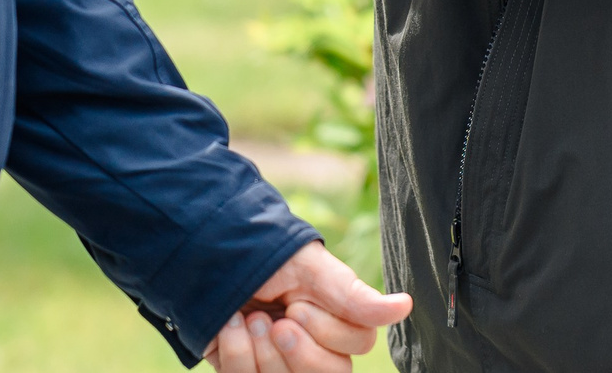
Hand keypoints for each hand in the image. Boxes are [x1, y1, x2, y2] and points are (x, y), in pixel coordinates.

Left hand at [202, 242, 411, 372]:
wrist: (206, 251)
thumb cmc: (265, 253)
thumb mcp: (309, 268)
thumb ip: (353, 295)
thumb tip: (404, 307)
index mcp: (336, 318)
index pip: (358, 346)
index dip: (328, 332)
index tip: (298, 305)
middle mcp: (313, 346)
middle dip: (298, 350)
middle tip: (276, 319)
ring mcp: (279, 363)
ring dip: (264, 351)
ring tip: (251, 318)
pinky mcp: (246, 371)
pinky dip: (237, 353)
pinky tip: (232, 327)